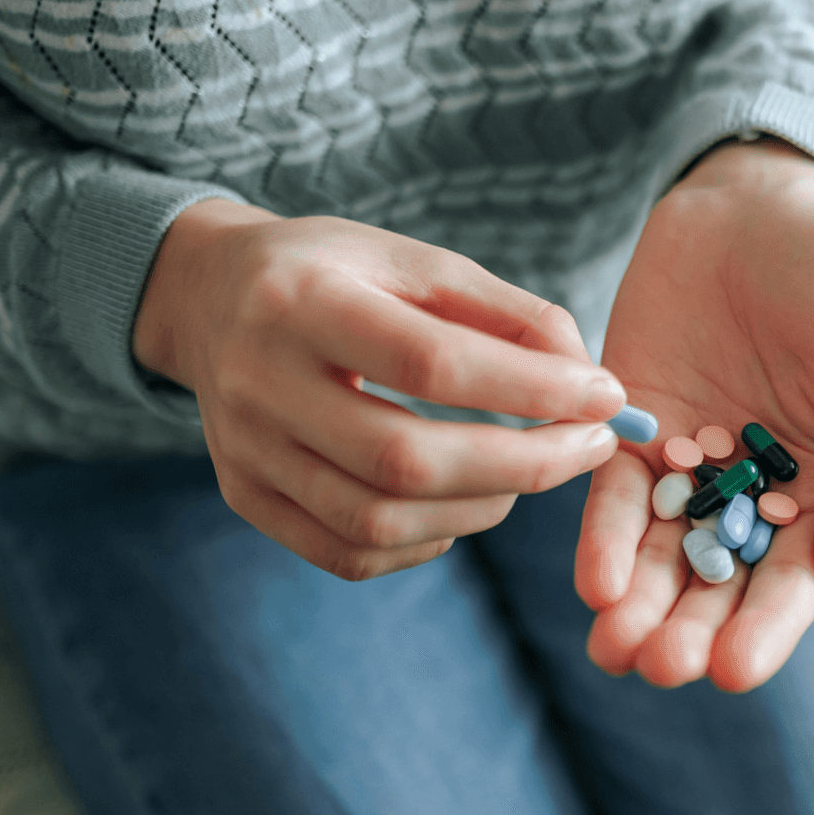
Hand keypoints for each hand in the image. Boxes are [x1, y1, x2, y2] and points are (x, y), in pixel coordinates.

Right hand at [135, 201, 624, 579]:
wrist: (206, 297)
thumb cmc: (335, 273)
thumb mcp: (415, 261)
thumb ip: (508, 312)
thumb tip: (590, 382)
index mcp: (301, 300)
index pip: (430, 363)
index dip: (531, 388)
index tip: (607, 396)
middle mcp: (259, 381)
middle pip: (404, 459)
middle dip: (522, 464)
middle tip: (591, 448)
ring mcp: (244, 450)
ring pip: (379, 521)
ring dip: (482, 507)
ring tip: (533, 471)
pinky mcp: (245, 497)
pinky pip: (349, 553)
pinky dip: (427, 540)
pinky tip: (465, 502)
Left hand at [576, 140, 813, 690]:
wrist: (759, 202)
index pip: (795, 582)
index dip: (766, 629)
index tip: (733, 671)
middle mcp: (754, 499)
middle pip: (719, 585)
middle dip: (689, 631)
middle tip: (660, 665)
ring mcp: (689, 470)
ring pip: (660, 557)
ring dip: (638, 607)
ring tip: (615, 645)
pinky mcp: (630, 432)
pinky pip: (613, 498)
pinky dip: (603, 540)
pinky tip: (595, 581)